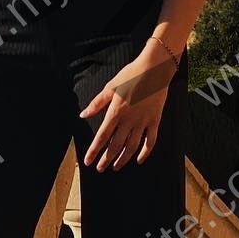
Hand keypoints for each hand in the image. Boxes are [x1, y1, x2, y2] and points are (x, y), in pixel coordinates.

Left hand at [78, 44, 176, 168]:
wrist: (154, 69)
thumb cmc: (131, 75)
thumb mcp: (110, 87)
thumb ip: (97, 103)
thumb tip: (83, 115)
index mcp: (116, 112)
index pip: (102, 136)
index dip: (94, 150)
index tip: (88, 161)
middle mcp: (129, 120)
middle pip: (116, 145)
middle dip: (106, 159)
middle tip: (100, 168)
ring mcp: (143, 122)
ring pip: (132, 146)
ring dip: (123, 159)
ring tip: (116, 167)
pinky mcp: (155, 121)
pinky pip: (150, 141)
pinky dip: (145, 152)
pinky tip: (139, 159)